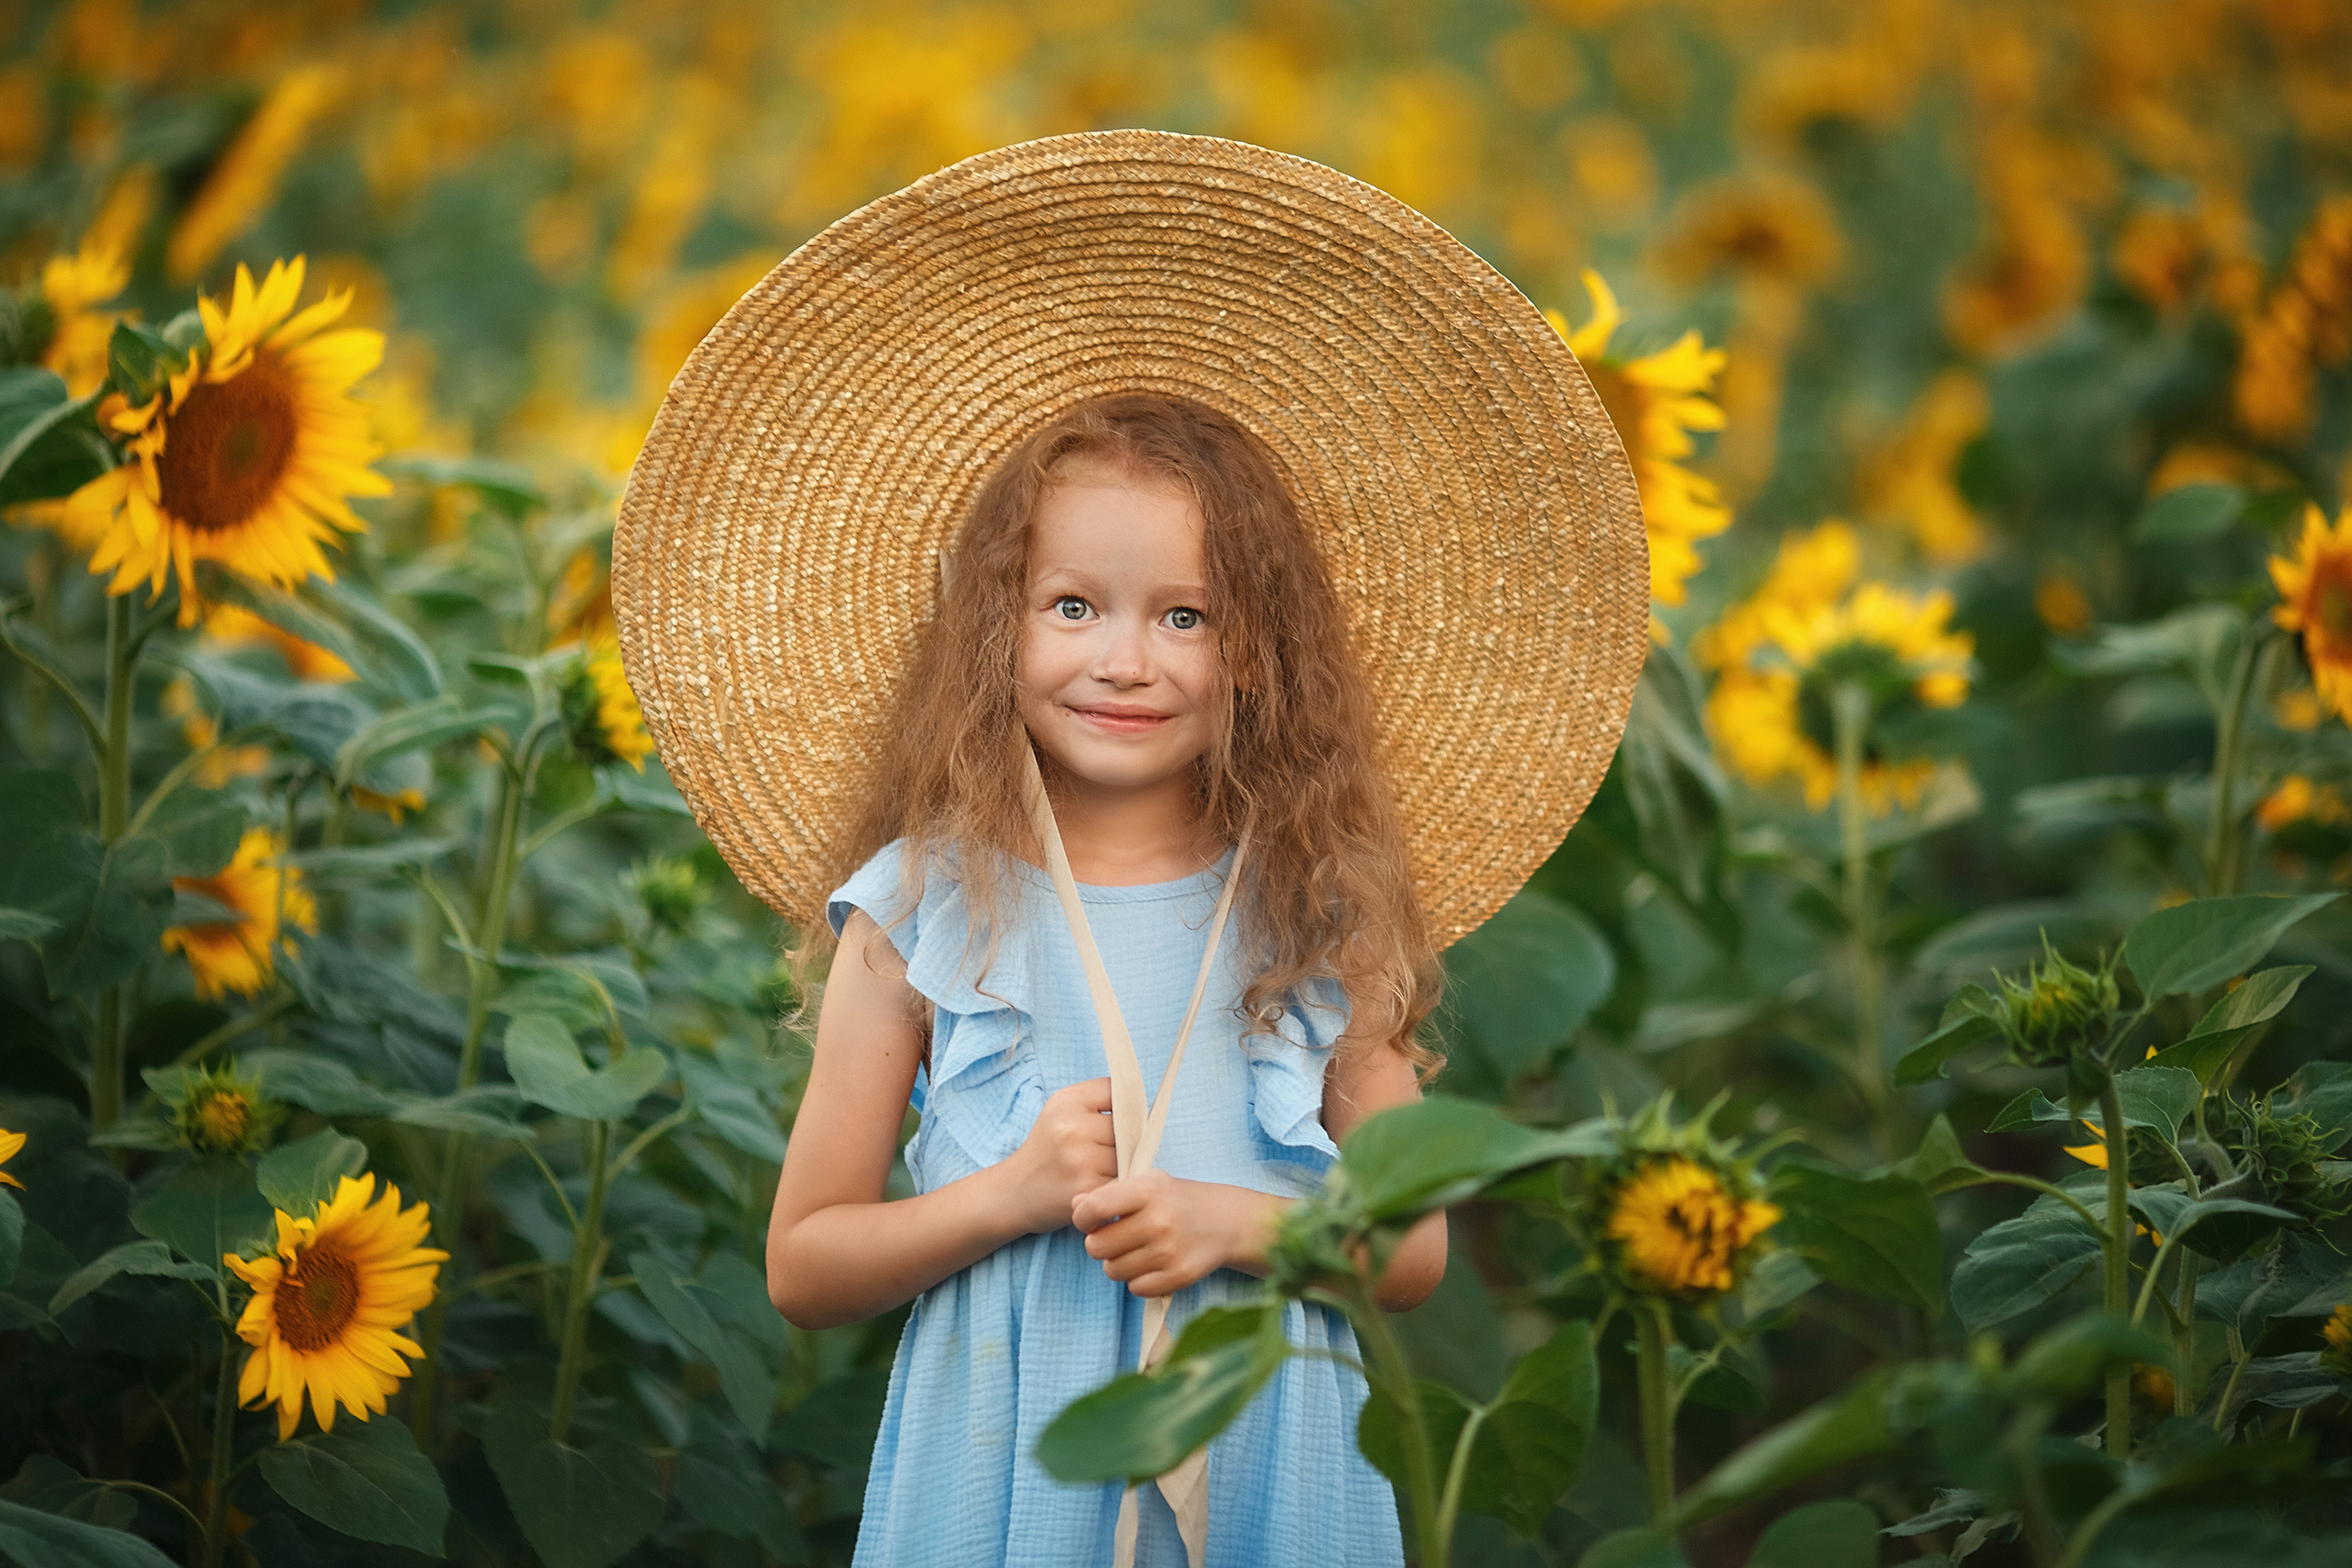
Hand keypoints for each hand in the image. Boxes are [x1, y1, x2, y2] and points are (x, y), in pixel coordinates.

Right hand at [1004, 1077, 1117, 1234]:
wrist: (1014, 1191)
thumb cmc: (1047, 1149)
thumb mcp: (1061, 1112)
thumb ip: (1098, 1102)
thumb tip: (1143, 1109)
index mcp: (1067, 1101)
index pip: (1119, 1092)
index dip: (1123, 1108)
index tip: (1116, 1120)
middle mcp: (1072, 1127)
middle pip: (1129, 1127)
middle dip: (1126, 1140)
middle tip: (1105, 1152)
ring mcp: (1081, 1160)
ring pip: (1130, 1156)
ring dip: (1125, 1165)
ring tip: (1101, 1169)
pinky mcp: (1088, 1189)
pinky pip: (1124, 1181)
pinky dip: (1119, 1185)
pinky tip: (1101, 1186)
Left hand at [1072, 1171, 1282, 1297]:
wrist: (1225, 1221)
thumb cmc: (1174, 1200)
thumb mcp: (1144, 1185)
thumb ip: (1107, 1194)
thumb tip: (1074, 1207)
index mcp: (1147, 1191)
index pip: (1095, 1208)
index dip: (1083, 1218)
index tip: (1091, 1220)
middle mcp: (1159, 1220)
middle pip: (1096, 1247)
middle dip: (1099, 1244)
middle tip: (1115, 1238)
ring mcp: (1169, 1251)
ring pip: (1113, 1271)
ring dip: (1118, 1263)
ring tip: (1136, 1250)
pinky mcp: (1179, 1276)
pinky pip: (1135, 1288)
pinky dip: (1138, 1280)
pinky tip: (1152, 1263)